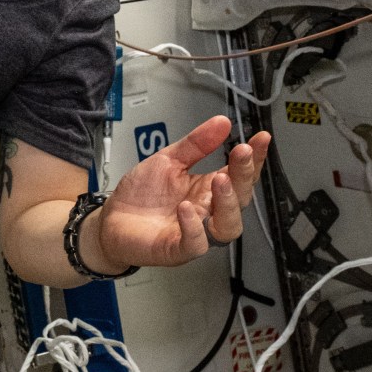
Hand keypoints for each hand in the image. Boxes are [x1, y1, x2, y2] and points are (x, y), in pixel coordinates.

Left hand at [90, 116, 271, 270]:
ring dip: (228, 203)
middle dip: (244, 175)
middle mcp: (207, 212)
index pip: (240, 175)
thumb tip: (222, 123)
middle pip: (240, 199)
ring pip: (228, 227)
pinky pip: (195, 244)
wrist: (111, 220)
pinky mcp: (176, 249)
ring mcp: (194, 232)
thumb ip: (196, 144)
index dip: (254, 159)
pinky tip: (187, 208)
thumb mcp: (168, 160)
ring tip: (221, 180)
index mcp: (208, 189)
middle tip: (241, 153)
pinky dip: (194, 227)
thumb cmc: (141, 196)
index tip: (260, 139)